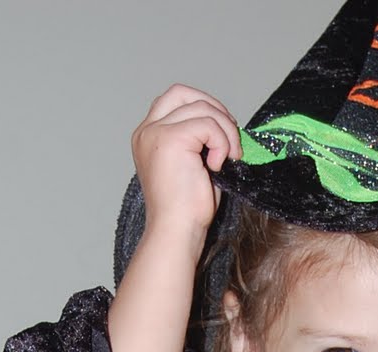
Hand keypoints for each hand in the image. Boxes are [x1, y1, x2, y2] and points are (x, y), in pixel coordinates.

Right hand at [131, 85, 242, 258]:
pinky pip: (208, 124)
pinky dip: (222, 143)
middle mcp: (147, 131)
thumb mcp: (194, 165)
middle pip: (184, 93)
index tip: (222, 135)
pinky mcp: (170, 139)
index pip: (175, 99)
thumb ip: (201, 140)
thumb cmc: (187, 210)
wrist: (177, 233)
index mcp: (148, 136)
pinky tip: (217, 166)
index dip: (204, 108)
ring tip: (229, 159)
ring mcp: (155, 133)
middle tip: (230, 141)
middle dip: (214, 110)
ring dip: (225, 132)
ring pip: (202, 107)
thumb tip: (227, 123)